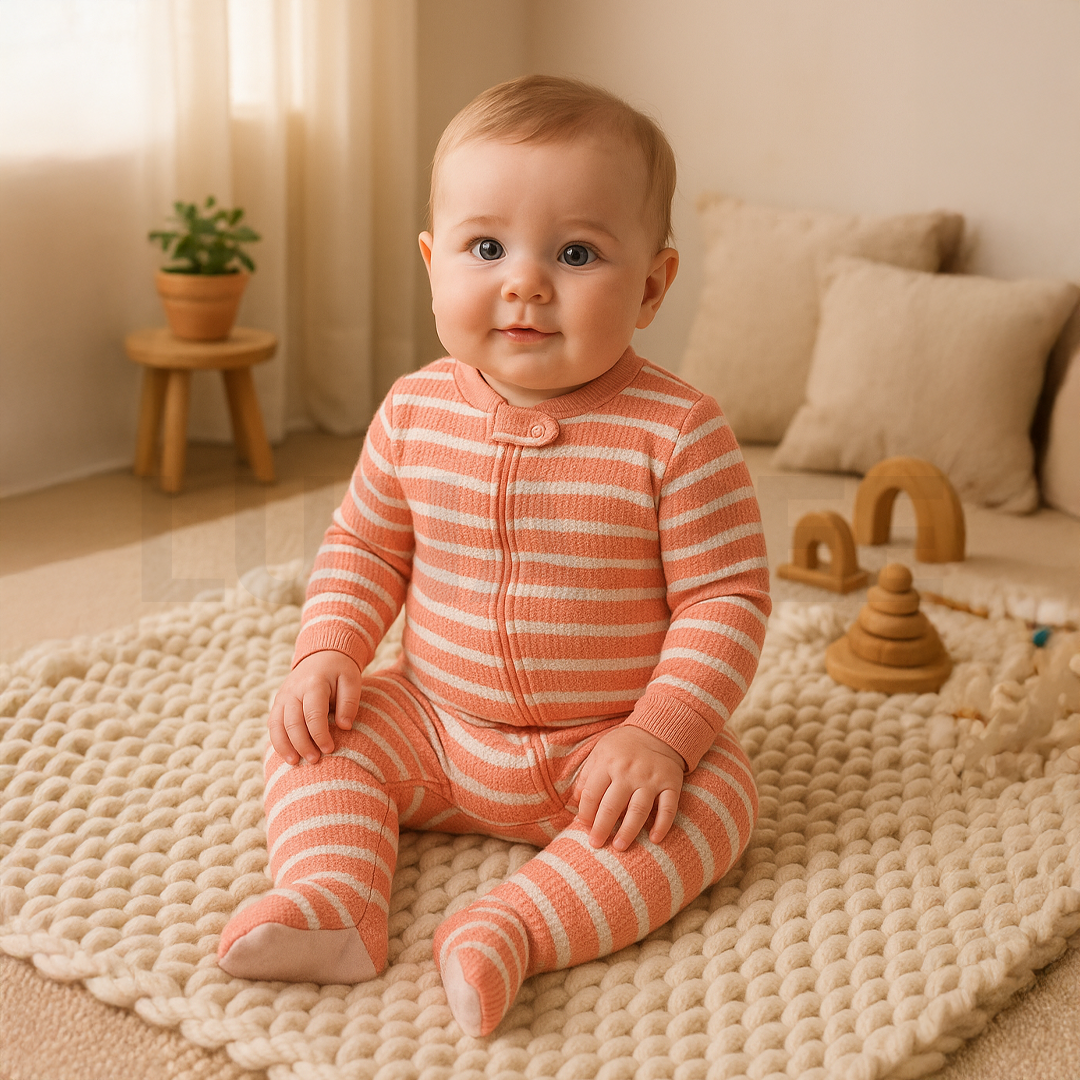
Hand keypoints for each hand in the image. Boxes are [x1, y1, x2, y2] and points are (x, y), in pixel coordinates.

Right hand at [268, 651, 361, 764]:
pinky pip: (273, 724)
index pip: (313, 714)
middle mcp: (293, 690)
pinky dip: (277, 740)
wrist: (322, 655)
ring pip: (277, 725)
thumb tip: (345, 727)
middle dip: (302, 744)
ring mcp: (282, 697)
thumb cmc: (340, 671)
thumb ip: (350, 702)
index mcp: (313, 684)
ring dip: (284, 746)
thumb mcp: (351, 680)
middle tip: (315, 760)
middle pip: (292, 722)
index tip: (330, 749)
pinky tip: (286, 754)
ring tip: (295, 762)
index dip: (320, 735)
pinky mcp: (278, 703)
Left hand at [576, 726, 685, 850]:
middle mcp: (629, 772)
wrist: (657, 731)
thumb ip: (587, 776)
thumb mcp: (600, 753)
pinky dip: (662, 825)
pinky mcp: (671, 783)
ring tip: (619, 846)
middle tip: (596, 844)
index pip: (591, 794)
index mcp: (608, 763)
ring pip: (638, 810)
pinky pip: (668, 808)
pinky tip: (654, 839)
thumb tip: (575, 802)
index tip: (584, 826)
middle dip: (602, 828)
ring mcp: (651, 778)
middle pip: (612, 806)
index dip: (585, 813)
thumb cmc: (623, 747)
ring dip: (628, 831)